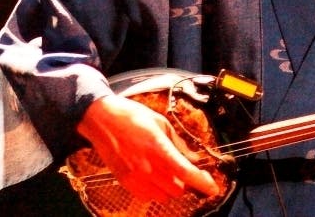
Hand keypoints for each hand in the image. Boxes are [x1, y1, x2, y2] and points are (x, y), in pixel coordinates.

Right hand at [77, 94, 220, 202]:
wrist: (102, 120)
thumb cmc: (132, 117)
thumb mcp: (162, 123)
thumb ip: (179, 144)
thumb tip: (194, 158)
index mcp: (158, 147)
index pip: (185, 171)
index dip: (201, 182)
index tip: (213, 187)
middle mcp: (146, 166)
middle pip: (177, 189)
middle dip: (187, 182)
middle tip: (187, 170)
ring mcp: (134, 177)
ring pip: (163, 196)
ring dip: (172, 188)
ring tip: (170, 172)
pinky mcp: (124, 182)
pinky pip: (146, 196)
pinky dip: (156, 191)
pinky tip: (156, 177)